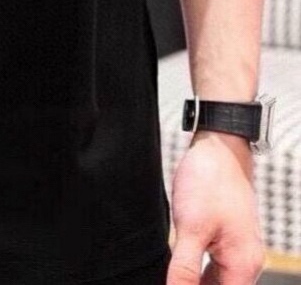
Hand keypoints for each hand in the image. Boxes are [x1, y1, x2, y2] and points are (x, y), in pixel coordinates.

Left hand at [167, 130, 264, 283]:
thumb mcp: (190, 227)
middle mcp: (245, 262)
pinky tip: (180, 267)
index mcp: (242, 266)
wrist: (220, 147)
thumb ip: (184, 268)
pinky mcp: (228, 237)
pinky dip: (198, 270)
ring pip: (216, 281)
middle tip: (172, 279)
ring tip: (174, 276)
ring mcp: (237, 249)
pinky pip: (214, 265)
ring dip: (195, 282)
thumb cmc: (210, 181)